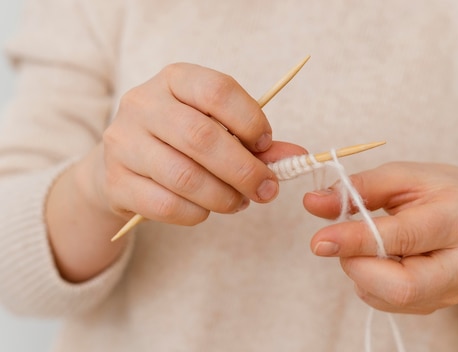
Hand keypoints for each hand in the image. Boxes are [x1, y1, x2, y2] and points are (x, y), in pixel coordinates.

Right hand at [96, 63, 304, 224]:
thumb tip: (297, 157)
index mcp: (174, 79)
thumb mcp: (218, 129)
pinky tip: (206, 211)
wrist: (123, 165)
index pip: (218, 91)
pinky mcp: (115, 181)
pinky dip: (196, 213)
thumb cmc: (182, 142)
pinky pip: (166, 204)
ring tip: (239, 202)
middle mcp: (143, 104)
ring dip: (224, 197)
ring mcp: (124, 142)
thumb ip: (256, 142)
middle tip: (267, 189)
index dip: (251, 121)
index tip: (266, 146)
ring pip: (185, 176)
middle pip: (202, 137)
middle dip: (244, 170)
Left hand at [303, 161, 457, 313]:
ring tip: (365, 245)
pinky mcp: (440, 303)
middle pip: (403, 286)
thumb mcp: (403, 176)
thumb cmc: (439, 192)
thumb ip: (358, 188)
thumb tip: (312, 202)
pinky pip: (391, 304)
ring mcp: (455, 288)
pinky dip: (371, 283)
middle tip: (341, 242)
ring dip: (362, 273)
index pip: (403, 236)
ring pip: (393, 299)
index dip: (356, 241)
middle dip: (358, 266)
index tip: (319, 240)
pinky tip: (380, 260)